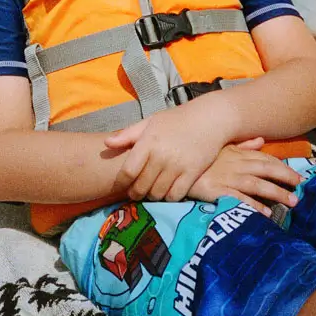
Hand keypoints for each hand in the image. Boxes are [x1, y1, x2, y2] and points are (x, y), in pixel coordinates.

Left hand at [105, 104, 227, 201]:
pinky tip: (167, 191)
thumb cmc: (176, 120)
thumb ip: (128, 135)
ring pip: (157, 194)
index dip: (121, 183)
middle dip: (136, 193)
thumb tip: (107, 144)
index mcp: (148, 142)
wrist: (209, 119)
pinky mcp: (192, 174)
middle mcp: (161, 156)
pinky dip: (168, 197)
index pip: (128, 172)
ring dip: (152, 196)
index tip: (122, 186)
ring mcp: (177, 166)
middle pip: (141, 187)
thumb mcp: (151, 122)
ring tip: (151, 192)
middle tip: (136, 192)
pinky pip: (175, 195)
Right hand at [187, 144, 302, 216]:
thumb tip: (261, 141)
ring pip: (257, 184)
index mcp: (237, 153)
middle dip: (285, 178)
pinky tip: (266, 214)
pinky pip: (239, 199)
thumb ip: (242, 145)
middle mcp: (236, 164)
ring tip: (291, 202)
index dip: (282, 167)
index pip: (265, 159)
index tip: (296, 176)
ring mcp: (228, 178)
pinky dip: (253, 206)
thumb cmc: (199, 159)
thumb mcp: (221, 148)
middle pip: (266, 169)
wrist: (176, 167)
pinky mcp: (218, 192)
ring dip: (276, 193)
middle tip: (301, 187)